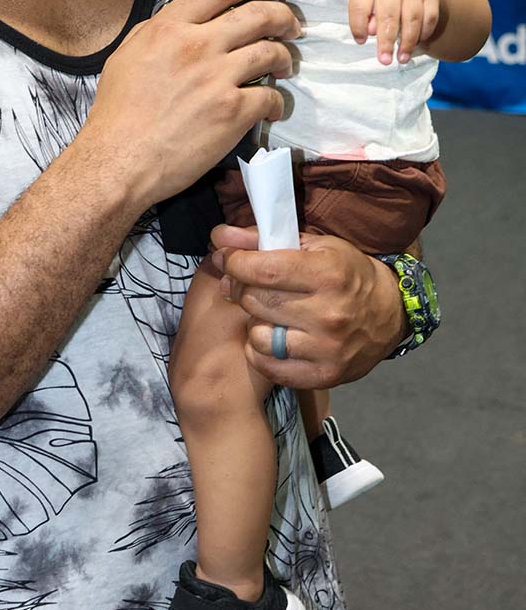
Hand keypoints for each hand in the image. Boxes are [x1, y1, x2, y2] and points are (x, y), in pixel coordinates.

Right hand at [83, 0, 300, 205]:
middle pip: (257, 15)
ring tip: (285, 65)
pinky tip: (272, 108)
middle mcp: (197, 46)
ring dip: (285, 57)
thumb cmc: (117, 113)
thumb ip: (155, 33)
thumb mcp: (126, 56)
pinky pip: (270, 97)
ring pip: (270, 53)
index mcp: (169, 28)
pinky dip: (276, 102)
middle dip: (283, 16)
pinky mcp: (233, 112)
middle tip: (290, 24)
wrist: (120, 159)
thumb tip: (177, 23)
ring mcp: (218, 78)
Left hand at [208, 224, 406, 388]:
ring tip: (268, 313)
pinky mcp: (324, 375)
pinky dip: (261, 351)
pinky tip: (272, 337)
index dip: (234, 262)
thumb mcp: (313, 245)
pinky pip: (268, 365)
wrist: (390, 313)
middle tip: (247, 284)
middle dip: (242, 288)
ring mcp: (327, 349)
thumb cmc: (346, 272)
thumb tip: (219, 235)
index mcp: (327, 274)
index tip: (228, 258)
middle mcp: (328, 314)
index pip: (261, 270)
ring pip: (258, 336)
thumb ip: (262, 239)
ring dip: (254, 322)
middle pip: (255, 301)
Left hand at [348, 0, 440, 63]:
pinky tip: (416, 44)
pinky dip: (424, 34)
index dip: (358, 27)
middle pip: (388, 16)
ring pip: (412, 19)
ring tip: (401, 59)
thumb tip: (371, 32)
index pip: (360, 6)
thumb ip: (362, 14)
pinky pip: (429, 18)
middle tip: (384, 61)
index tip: (361, 41)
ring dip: (407, 42)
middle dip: (386, 42)